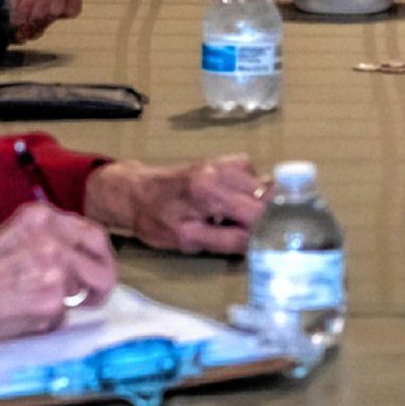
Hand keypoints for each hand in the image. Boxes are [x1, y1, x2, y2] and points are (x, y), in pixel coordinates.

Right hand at [0, 200, 118, 346]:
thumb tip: (78, 256)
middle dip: (100, 286)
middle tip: (91, 297)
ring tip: (33, 303)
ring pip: (82, 294)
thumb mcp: (9, 234)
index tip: (100, 267)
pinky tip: (18, 314)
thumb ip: (46, 238)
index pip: (94, 235)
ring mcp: (55, 276)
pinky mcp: (50, 308)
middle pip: (102, 268)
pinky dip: (47, 320)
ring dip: (66, 303)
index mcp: (41, 218)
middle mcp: (53, 243)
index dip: (101, 255)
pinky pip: (62, 317)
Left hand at [84, 155, 266, 254]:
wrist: (136, 192)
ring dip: (261, 206)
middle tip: (256, 236)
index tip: (267, 245)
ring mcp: (228, 162)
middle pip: (268, 197)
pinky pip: (256, 177)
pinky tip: (237, 203)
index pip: (257, 213)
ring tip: (241, 220)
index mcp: (211, 192)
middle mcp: (224, 171)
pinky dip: (254, 193)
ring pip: (266, 186)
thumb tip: (258, 242)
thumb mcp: (187, 240)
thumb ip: (225, 241)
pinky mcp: (229, 160)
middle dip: (267, 219)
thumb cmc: (157, 219)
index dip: (266, 231)